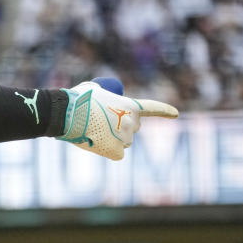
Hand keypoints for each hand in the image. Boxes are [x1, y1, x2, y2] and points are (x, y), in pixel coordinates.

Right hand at [58, 80, 177, 159]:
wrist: (67, 114)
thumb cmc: (77, 99)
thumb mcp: (95, 89)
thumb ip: (105, 94)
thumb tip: (101, 98)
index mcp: (131, 106)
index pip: (153, 108)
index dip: (165, 111)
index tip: (176, 114)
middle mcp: (133, 123)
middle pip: (133, 128)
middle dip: (122, 126)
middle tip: (102, 123)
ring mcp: (127, 139)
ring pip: (123, 142)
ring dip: (113, 139)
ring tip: (94, 131)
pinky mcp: (118, 152)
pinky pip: (117, 154)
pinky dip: (109, 151)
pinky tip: (97, 143)